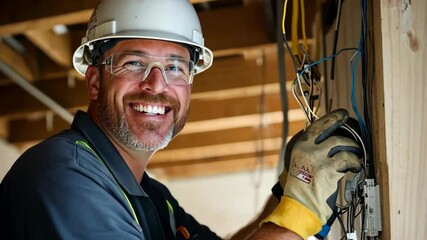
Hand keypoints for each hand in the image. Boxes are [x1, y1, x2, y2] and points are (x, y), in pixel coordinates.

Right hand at [262, 109, 361, 238]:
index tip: (342, 114)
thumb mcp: (300, 161)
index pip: (317, 126)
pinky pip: (348, 160)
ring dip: (353, 149)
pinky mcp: (329, 169)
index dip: (332, 118)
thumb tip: (330, 139)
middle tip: (355, 133)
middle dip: (346, 132)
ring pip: (342, 145)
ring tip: (356, 155)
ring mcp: (318, 158)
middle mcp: (308, 149)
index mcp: (300, 146)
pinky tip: (356, 167)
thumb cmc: (301, 186)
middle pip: (331, 132)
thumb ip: (311, 149)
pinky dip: (355, 163)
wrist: (299, 203)